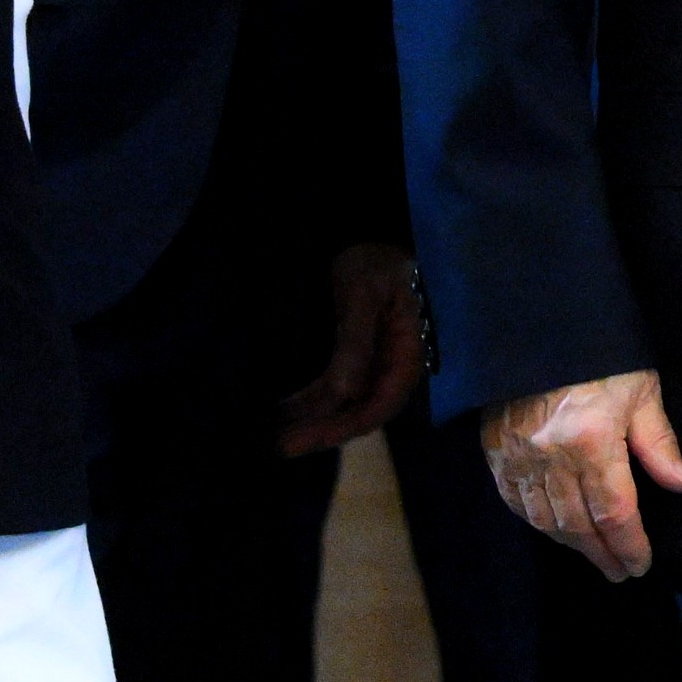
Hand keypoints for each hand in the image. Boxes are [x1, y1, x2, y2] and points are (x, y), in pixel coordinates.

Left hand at [279, 242, 427, 454]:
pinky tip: (285, 409)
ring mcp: (376, 365)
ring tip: (274, 434)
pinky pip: (335, 389)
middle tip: (280, 446)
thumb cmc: (373, 262)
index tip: (305, 439)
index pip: (380, 405)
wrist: (369, 235)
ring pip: (345, 404)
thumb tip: (344, 394)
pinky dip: (311, 402)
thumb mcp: (362, 295)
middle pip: (361, 412)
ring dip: (312, 420)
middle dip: (321, 431)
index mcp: (406, 354)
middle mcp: (394, 367)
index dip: (343, 427)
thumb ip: (354, 344)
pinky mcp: (357, 358)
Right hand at [482, 369, 681, 580]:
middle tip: (619, 571)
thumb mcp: (642, 391)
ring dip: (571, 543)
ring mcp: (517, 455)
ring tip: (593, 554)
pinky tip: (553, 529)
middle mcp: (551, 454)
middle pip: (578, 524)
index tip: (640, 565)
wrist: (541, 325)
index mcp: (592, 439)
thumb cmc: (601, 356)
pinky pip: (514, 500)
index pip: (614, 510)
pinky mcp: (495, 449)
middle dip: (602, 553)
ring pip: (544, 518)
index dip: (628, 544)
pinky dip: (535, 521)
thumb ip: (659, 443)